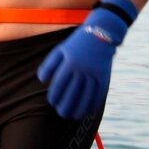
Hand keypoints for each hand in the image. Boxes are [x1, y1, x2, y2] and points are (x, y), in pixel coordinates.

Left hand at [37, 0, 137, 119]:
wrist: (101, 33)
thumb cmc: (76, 44)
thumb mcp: (60, 50)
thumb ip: (49, 65)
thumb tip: (43, 81)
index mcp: (70, 62)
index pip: (60, 84)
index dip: (55, 95)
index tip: (52, 102)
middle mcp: (83, 68)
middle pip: (73, 92)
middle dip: (66, 105)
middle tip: (61, 113)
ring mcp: (95, 73)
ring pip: (87, 95)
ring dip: (79, 108)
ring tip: (73, 115)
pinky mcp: (105, 76)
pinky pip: (99, 93)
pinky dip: (93, 103)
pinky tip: (87, 110)